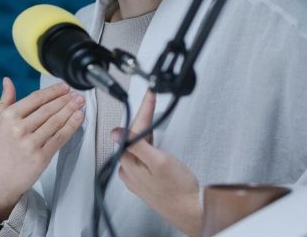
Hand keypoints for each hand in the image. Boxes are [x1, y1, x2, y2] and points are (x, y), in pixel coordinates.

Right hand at [0, 78, 85, 221]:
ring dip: (71, 110)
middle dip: (65, 99)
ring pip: (56, 122)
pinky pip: (59, 138)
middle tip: (76, 94)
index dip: (52, 91)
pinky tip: (77, 119)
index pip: (35, 98)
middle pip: (48, 109)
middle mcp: (19, 129)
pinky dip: (71, 127)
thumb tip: (7, 81)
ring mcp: (30, 144)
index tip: (63, 87)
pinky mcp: (40, 157)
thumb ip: (3, 101)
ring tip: (79, 104)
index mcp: (7, 117)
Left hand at [113, 91, 201, 235]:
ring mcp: (136, 176)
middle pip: (133, 137)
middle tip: (150, 99)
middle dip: (143, 117)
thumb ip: (136, 146)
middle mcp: (128, 170)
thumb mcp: (159, 162)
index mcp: (128, 164)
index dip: (142, 111)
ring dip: (145, 129)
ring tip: (151, 112)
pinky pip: (142, 156)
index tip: (149, 96)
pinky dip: (147, 143)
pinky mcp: (145, 179)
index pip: (132, 131)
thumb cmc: (178, 190)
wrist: (190, 210)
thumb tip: (116, 132)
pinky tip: (151, 138)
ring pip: (137, 145)